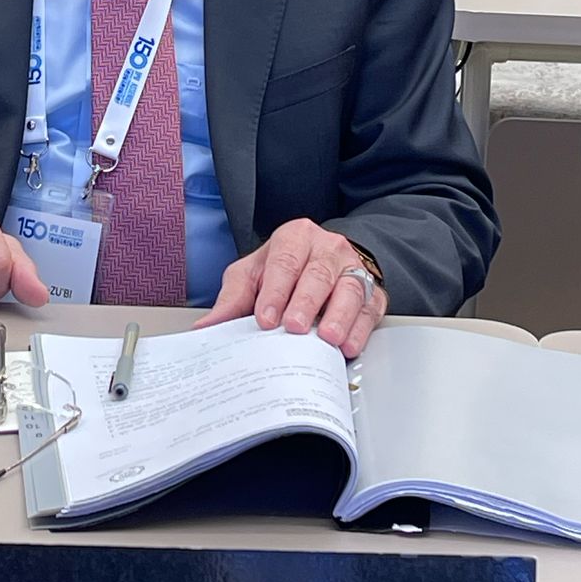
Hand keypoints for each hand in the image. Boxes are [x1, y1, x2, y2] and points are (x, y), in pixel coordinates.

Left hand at [193, 220, 387, 357]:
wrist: (323, 262)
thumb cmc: (283, 269)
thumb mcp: (252, 275)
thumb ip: (232, 299)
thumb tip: (206, 327)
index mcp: (295, 237)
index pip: (284, 261)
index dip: (274, 290)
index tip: (265, 317)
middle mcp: (327, 248)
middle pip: (318, 274)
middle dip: (306, 302)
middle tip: (294, 326)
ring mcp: (353, 268)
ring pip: (350, 288)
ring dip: (339, 315)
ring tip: (327, 338)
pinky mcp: (373, 292)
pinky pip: (370, 308)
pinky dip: (360, 328)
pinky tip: (348, 344)